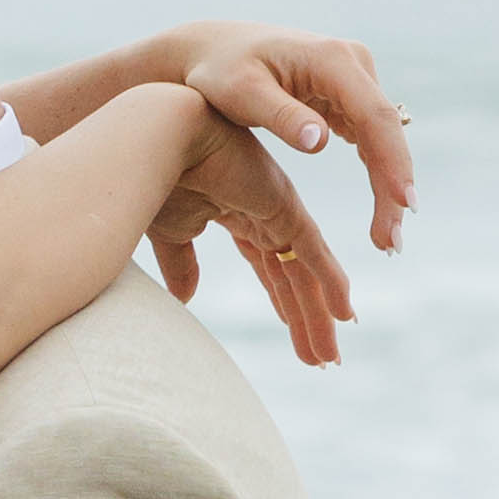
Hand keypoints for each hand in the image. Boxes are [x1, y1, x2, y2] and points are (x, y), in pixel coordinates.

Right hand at [150, 111, 353, 365]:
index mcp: (236, 214)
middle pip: (292, 275)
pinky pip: (313, 254)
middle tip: (322, 358)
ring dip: (317, 316)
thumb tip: (186, 299)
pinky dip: (331, 284)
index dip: (283, 301)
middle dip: (305, 318)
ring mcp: (277, 209)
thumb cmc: (154, 177)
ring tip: (330, 357)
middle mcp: (264, 213)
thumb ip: (182, 264)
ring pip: (305, 273)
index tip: (296, 333)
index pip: (268, 267)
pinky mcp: (283, 207)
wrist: (157, 140)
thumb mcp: (170, 233)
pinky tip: (345, 313)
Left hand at [163, 30, 412, 249]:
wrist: (211, 49)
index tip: (402, 204)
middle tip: (390, 242)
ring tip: (385, 237)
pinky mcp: (346, 94)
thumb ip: (281, 116)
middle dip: (393, 187)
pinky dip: (375, 172)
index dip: (393, 161)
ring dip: (388, 186)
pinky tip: (379, 208)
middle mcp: (351, 63)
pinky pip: (369, 137)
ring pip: (382, 138)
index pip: (374, 115)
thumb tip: (321, 142)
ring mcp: (352, 78)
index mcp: (331, 59)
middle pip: (385, 131)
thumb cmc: (219, 70)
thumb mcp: (241, 93)